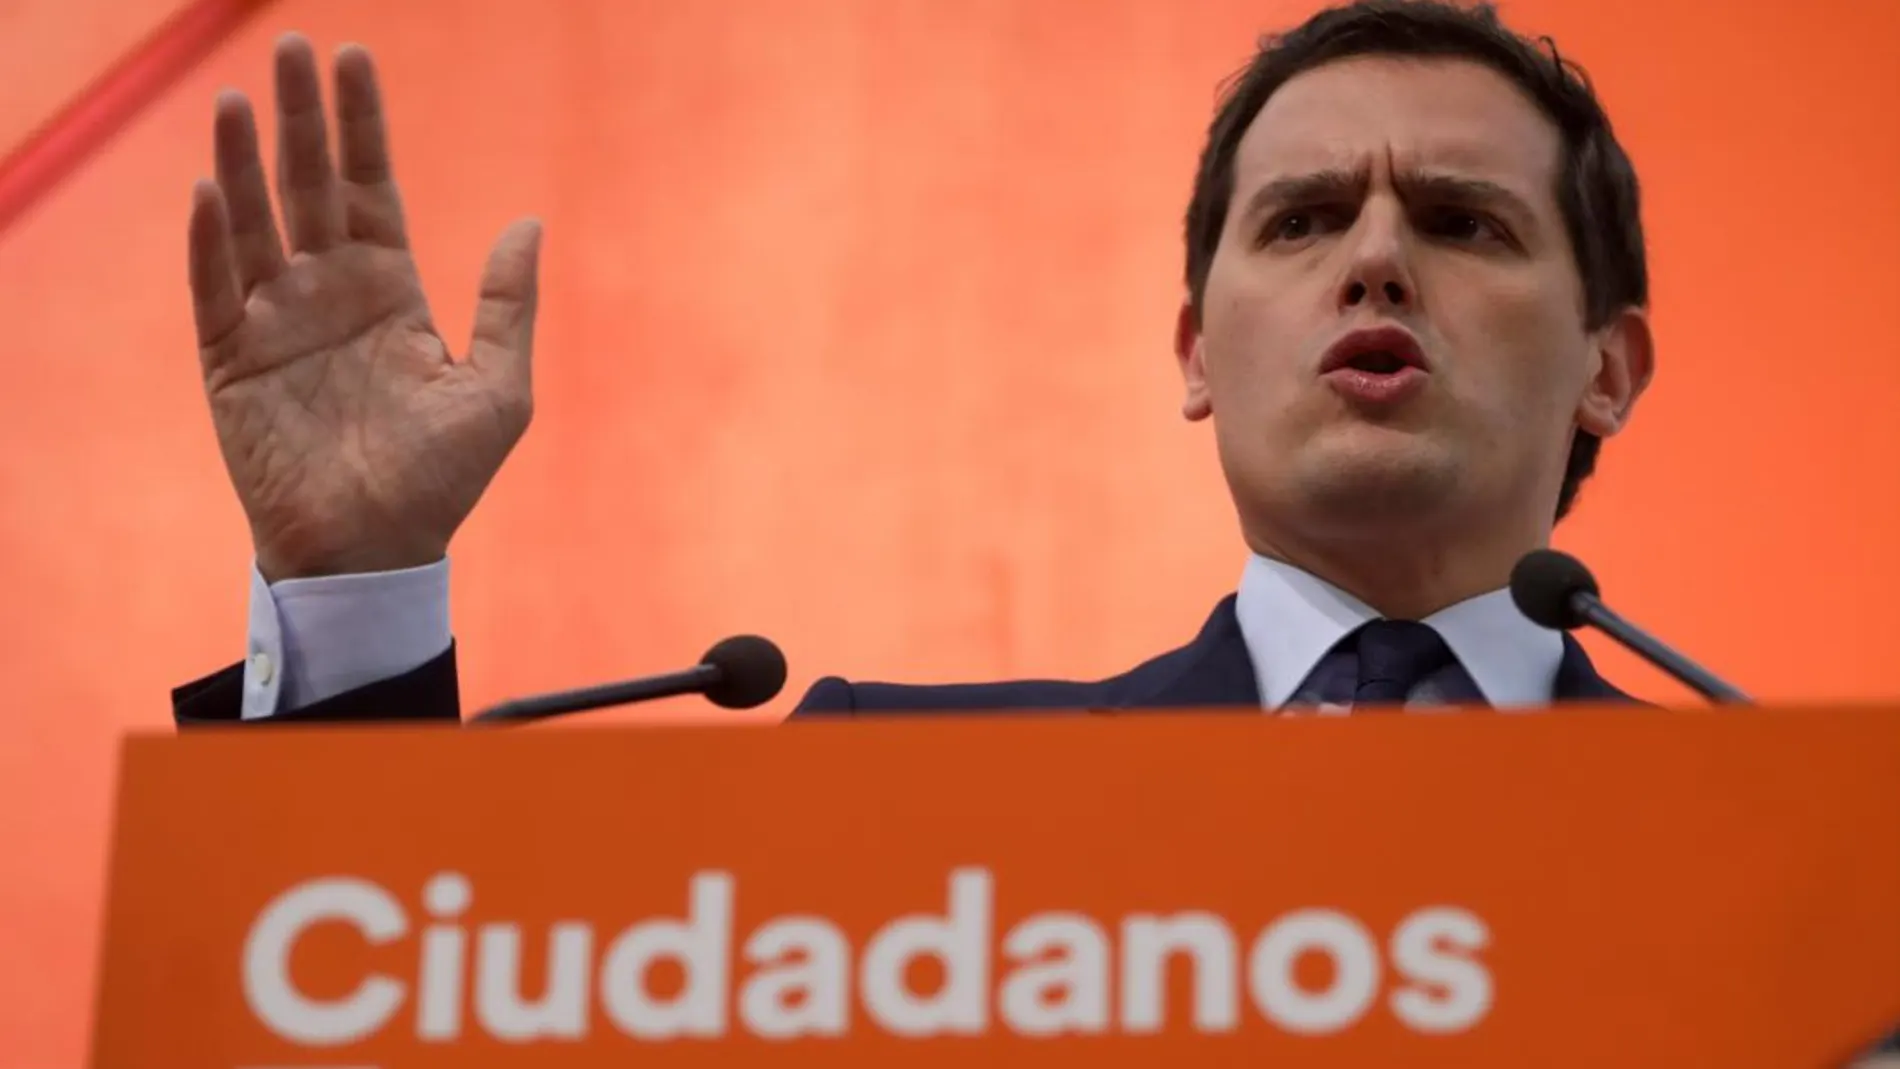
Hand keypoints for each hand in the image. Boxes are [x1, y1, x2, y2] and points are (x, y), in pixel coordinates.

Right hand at [187, 34, 539, 580]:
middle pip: (308, 187)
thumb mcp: (498, 389)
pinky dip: (212, 243)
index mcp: (389, 291)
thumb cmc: (441, 480)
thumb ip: (508, 306)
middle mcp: (329, 293)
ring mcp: (277, 323)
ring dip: (245, 163)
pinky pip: (216, 290)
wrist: (378, 551)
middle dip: (300, 119)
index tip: (355, 59)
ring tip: (243, 100)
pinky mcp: (232, 363)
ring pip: (255, 224)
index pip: (369, 188)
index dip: (361, 126)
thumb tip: (528, 223)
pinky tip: (213, 191)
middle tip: (293, 47)